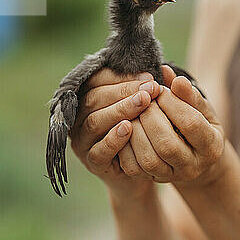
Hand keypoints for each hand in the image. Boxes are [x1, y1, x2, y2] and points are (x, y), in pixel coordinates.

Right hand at [69, 68, 160, 194]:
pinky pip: (98, 150)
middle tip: (150, 89)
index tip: (148, 77)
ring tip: (143, 103)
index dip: (121, 77)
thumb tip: (160, 71)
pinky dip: (113, 139)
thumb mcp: (143, 108)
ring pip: (95, 122)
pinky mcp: (92, 162)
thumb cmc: (142, 131)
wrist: (143, 168)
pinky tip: (129, 129)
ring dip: (120, 110)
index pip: (97, 81)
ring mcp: (83, 141)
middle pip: (94, 99)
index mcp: (88, 99)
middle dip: (124, 92)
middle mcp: (79, 119)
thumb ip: (145, 90)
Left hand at [118, 66, 225, 186]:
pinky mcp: (153, 179)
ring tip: (133, 113)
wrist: (194, 158)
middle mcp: (193, 166)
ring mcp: (172, 176)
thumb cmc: (199, 125)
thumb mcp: (201, 110)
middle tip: (143, 101)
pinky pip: (134, 168)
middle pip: (168, 145)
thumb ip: (187, 93)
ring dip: (136, 132)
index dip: (172, 103)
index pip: (191, 124)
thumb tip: (166, 72)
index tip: (160, 90)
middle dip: (151, 118)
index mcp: (212, 146)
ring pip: (149, 160)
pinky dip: (125, 148)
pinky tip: (126, 129)